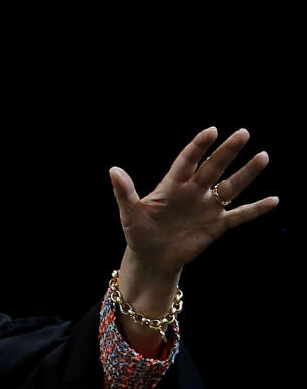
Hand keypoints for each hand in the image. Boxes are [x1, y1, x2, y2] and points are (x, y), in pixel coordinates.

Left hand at [109, 126, 277, 283]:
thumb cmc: (138, 233)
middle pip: (213, 167)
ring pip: (230, 187)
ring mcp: (207, 207)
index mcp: (172, 185)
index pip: (187, 160)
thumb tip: (113, 170)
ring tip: (263, 156)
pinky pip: (239, 215)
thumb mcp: (129, 213)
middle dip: (227, 151)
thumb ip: (124, 192)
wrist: (152, 258)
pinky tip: (274, 200)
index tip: (211, 131)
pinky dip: (256, 209)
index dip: (198, 146)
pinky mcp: (216, 225)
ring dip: (246, 173)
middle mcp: (193, 191)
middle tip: (243, 133)